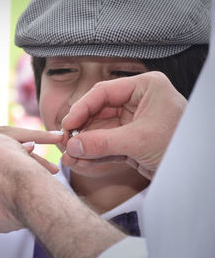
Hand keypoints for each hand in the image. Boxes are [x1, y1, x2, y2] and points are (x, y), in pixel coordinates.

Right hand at [61, 71, 186, 178]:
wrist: (198, 174)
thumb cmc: (180, 146)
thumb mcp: (139, 141)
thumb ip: (103, 142)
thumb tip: (73, 146)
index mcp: (144, 87)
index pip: (103, 92)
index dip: (81, 109)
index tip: (66, 125)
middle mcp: (137, 102)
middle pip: (98, 112)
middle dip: (81, 130)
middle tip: (64, 143)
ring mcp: (133, 122)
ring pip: (100, 131)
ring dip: (84, 145)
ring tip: (69, 158)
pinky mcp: (132, 141)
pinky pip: (107, 145)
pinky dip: (94, 154)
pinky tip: (80, 162)